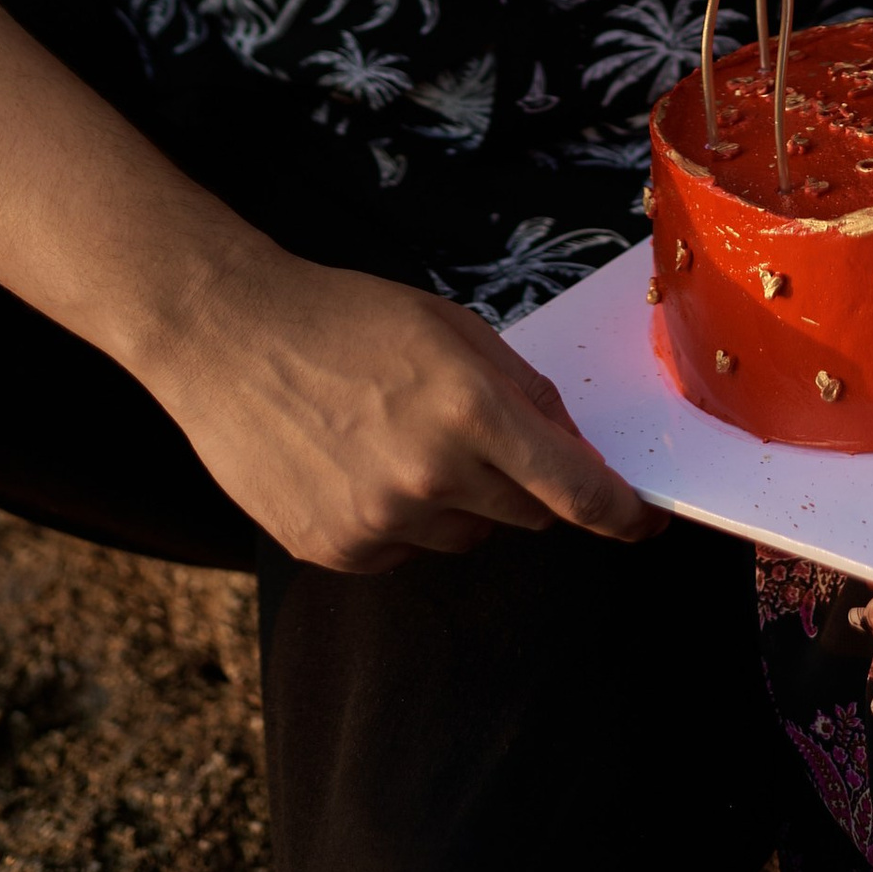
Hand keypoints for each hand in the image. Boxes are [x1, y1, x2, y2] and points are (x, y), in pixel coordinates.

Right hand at [144, 245, 655, 569]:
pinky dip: (403, 520)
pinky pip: (406, 552)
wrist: (230, 337)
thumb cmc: (346, 318)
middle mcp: (429, 474)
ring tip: (401, 437)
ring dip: (460, 501)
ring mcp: (378, 521)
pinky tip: (361, 463)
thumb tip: (574, 448)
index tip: (642, 522)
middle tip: (480, 435)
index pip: (572, 489)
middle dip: (525, 482)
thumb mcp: (453, 329)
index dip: (619, 513)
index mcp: (468, 408)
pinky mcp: (336, 549)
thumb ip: (522, 391)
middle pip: (527, 515)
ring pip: (467, 536)